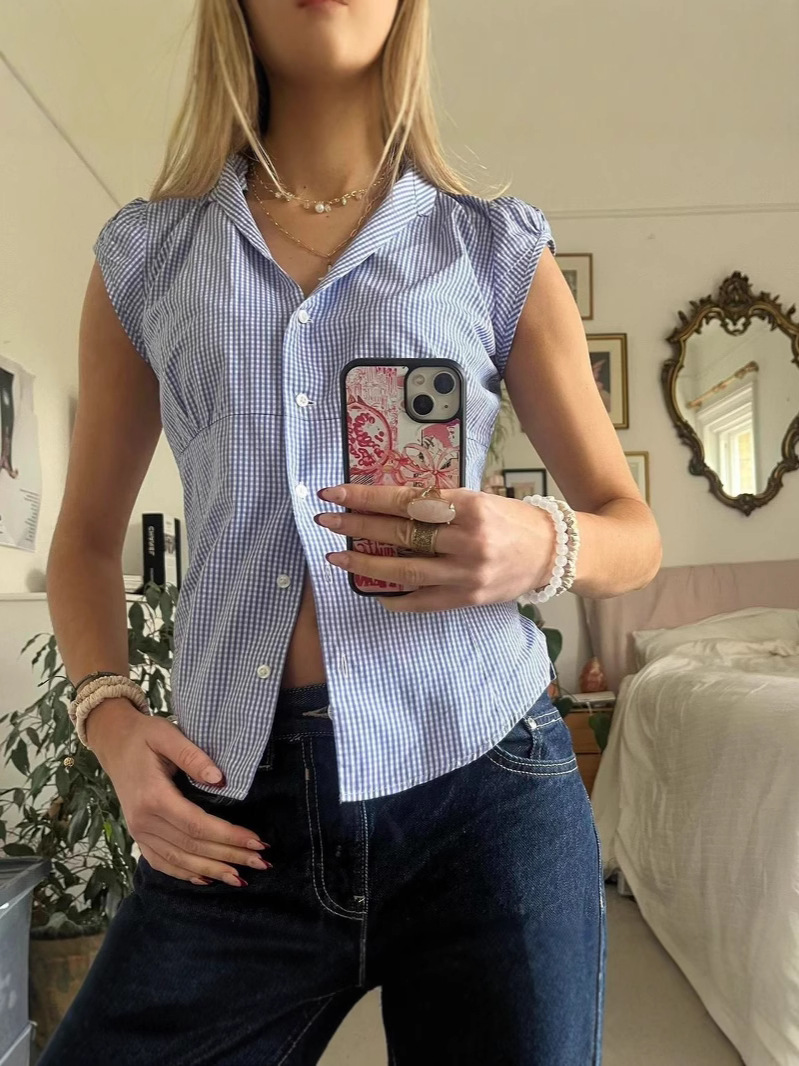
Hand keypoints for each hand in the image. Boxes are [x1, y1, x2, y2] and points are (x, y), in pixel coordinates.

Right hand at [89, 700, 270, 885]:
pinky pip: (161, 862)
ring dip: (212, 870)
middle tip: (261, 862)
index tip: (257, 841)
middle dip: (229, 856)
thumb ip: (193, 756)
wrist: (113, 742)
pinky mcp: (138, 835)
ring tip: (240, 878)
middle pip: (192, 846)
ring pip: (179, 860)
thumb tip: (220, 779)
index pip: (197, 825)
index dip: (228, 836)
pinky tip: (206, 879)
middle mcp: (144, 821)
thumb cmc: (144, 736)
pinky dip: (184, 873)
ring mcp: (139, 832)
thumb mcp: (167, 735)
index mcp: (153, 797)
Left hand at [316, 483, 555, 611]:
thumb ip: (436, 503)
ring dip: (364, 564)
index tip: (335, 494)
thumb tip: (385, 502)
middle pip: (399, 535)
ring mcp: (467, 574)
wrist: (554, 553)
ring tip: (336, 556)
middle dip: (356, 527)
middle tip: (326, 520)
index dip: (366, 497)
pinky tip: (371, 592)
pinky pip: (422, 602)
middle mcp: (467, 540)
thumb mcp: (476, 498)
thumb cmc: (511, 519)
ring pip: (404, 571)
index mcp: (468, 506)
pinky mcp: (468, 599)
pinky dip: (394, 598)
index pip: (405, 501)